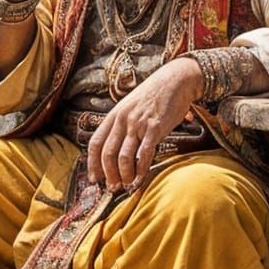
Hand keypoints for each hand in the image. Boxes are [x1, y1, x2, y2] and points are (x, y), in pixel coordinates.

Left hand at [86, 58, 205, 192]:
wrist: (175, 80)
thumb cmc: (154, 96)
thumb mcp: (130, 107)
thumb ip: (122, 125)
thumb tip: (115, 148)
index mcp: (114, 115)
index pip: (95, 143)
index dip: (92, 164)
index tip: (94, 179)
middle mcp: (122, 120)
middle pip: (107, 154)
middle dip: (108, 175)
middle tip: (112, 188)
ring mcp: (138, 124)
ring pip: (123, 157)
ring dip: (124, 176)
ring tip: (126, 185)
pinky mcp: (155, 128)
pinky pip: (144, 154)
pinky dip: (140, 170)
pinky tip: (140, 179)